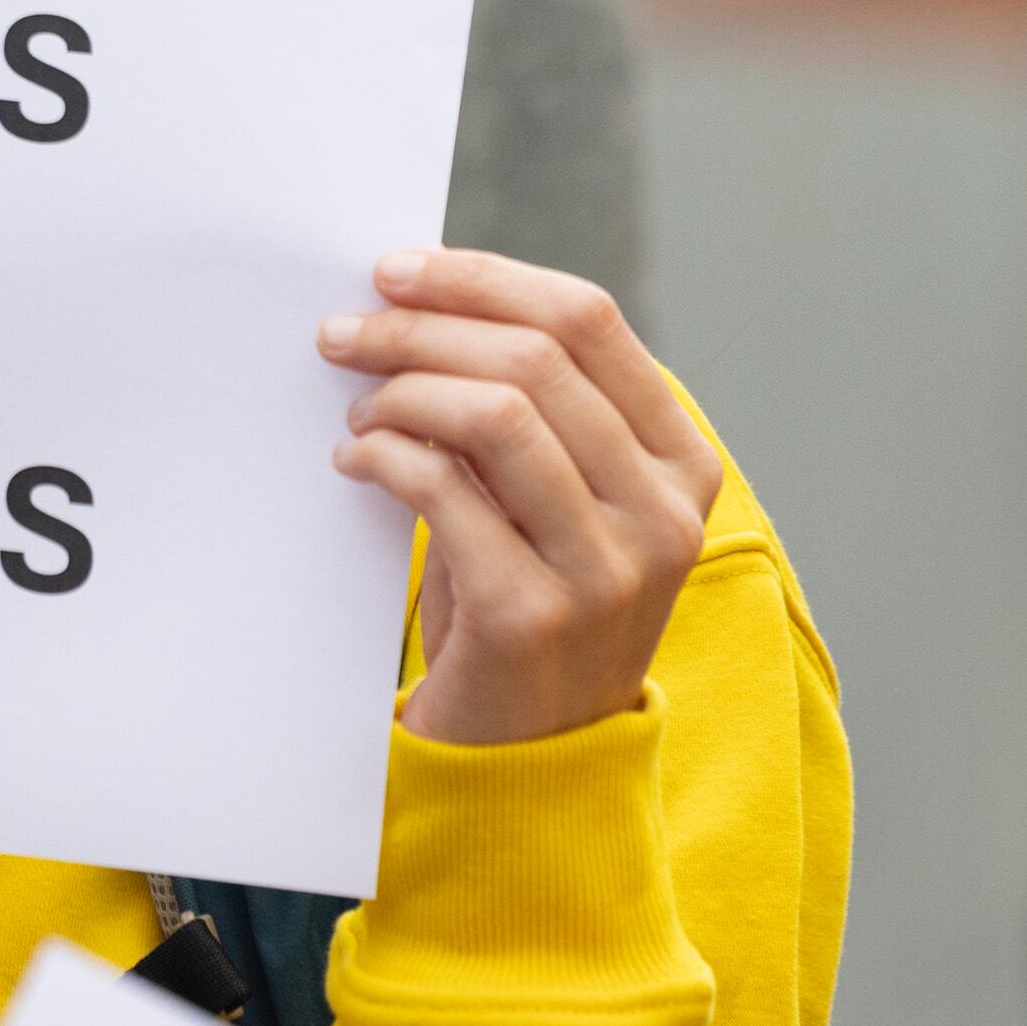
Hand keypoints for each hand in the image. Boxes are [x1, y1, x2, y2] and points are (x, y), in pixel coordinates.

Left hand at [320, 249, 723, 745]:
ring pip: (494, 413)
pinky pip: (443, 491)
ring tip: (356, 407)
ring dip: (400, 390)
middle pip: (535, 356)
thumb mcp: (559, 500)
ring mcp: (607, 567)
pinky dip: (383, 457)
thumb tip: (422, 299)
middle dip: (421, 326)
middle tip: (344, 330)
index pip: (589, 319)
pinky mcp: (532, 615)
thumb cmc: (529, 597)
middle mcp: (663, 510)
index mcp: (682, 461)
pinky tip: (355, 461)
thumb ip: (530, 411)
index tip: (398, 269)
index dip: (484, 277)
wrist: (534, 756)